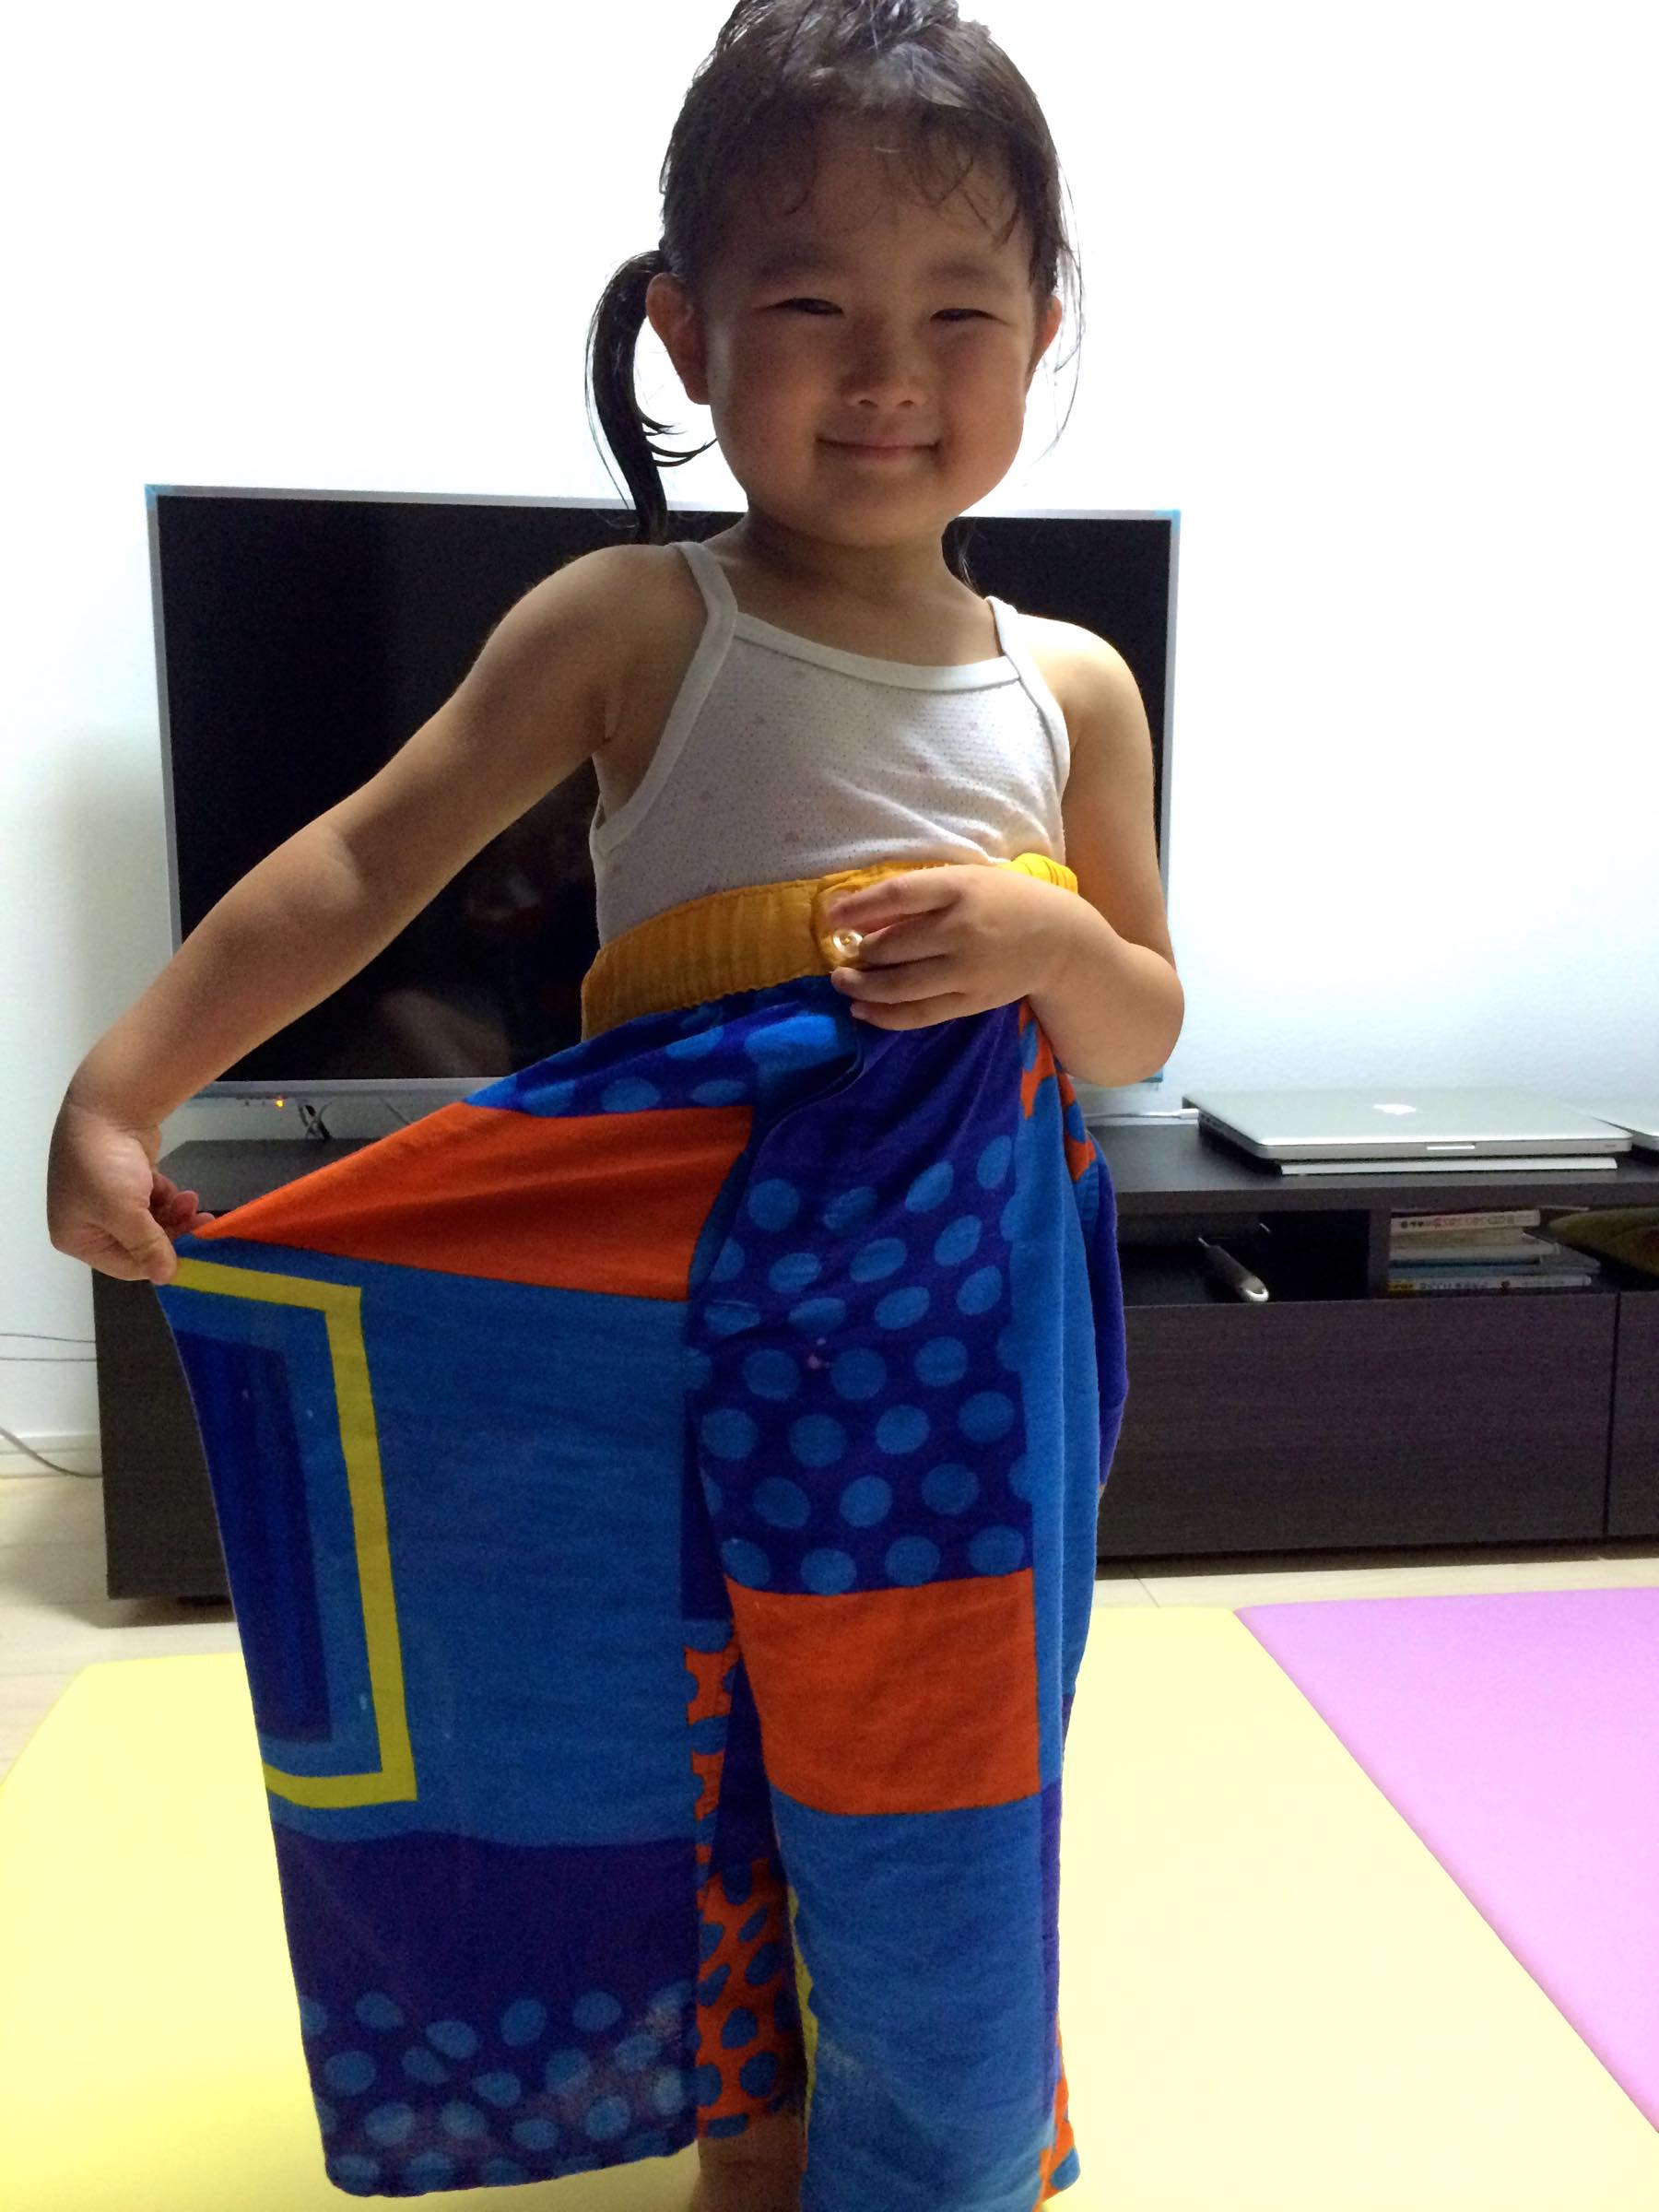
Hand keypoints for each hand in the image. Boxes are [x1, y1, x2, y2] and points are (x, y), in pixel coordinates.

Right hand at [46, 1099, 216, 1284]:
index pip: (124, 1266)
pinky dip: (166, 1196)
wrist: (109, 1107)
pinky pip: (151, 1200)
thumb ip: (148, 1248)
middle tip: (201, 1224)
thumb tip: (166, 1278)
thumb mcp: (126, 1213)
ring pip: (150, 1221)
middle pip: (140, 1243)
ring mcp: (105, 1198)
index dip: (158, 1260)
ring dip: (174, 1214)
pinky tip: (180, 1190)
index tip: (190, 1252)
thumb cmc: (107, 1167)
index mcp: (75, 1236)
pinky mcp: (125, 1179)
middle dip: (171, 1233)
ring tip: (191, 1200)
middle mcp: (87, 1221)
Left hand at [823, 862, 1077, 1031]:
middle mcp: (962, 929)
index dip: (857, 907)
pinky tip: (862, 1009)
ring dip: (862, 986)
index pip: (897, 895)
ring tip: (842, 983)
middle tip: (843, 955)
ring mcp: (967, 970)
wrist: (1060, 940)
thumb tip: (860, 915)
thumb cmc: (1004, 901)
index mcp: (960, 888)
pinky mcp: (971, 1001)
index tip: (831, 917)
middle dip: (860, 953)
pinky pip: (919, 1014)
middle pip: (892, 945)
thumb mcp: (966, 881)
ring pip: (900, 985)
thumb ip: (919, 894)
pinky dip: (885, 1015)